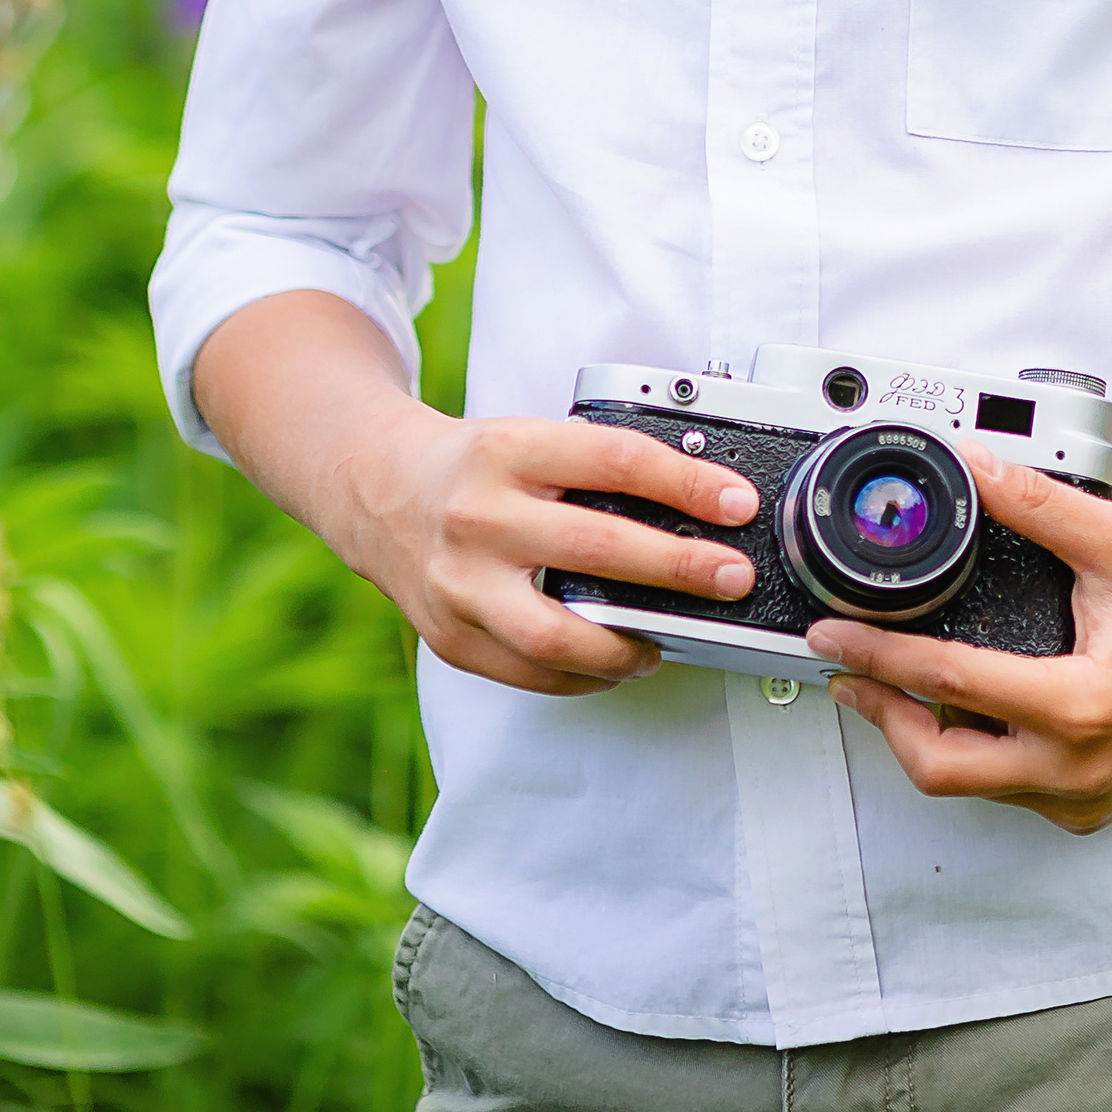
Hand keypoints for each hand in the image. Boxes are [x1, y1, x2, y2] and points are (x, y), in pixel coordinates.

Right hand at [321, 399, 763, 697]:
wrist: (377, 490)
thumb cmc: (471, 465)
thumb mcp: (528, 437)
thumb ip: (594, 466)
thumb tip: (694, 499)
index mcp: (508, 451)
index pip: (613, 460)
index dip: (685, 482)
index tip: (733, 502)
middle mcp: (480, 516)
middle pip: (596, 546)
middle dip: (678, 567)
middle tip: (730, 577)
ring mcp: (461, 584)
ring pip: (557, 633)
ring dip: (627, 644)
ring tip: (668, 640)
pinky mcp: (451, 637)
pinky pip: (531, 673)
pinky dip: (584, 674)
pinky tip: (615, 660)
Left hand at [809, 446, 1111, 832]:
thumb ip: (1035, 502)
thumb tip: (972, 466)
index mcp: (1081, 708)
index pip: (949, 683)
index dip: (878, 655)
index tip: (831, 635)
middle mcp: (1078, 770)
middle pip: (940, 766)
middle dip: (883, 716)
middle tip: (846, 668)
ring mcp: (1085, 798)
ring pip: (970, 784)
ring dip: (920, 736)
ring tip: (886, 679)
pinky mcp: (1090, 804)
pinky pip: (1006, 789)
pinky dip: (969, 752)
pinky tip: (952, 707)